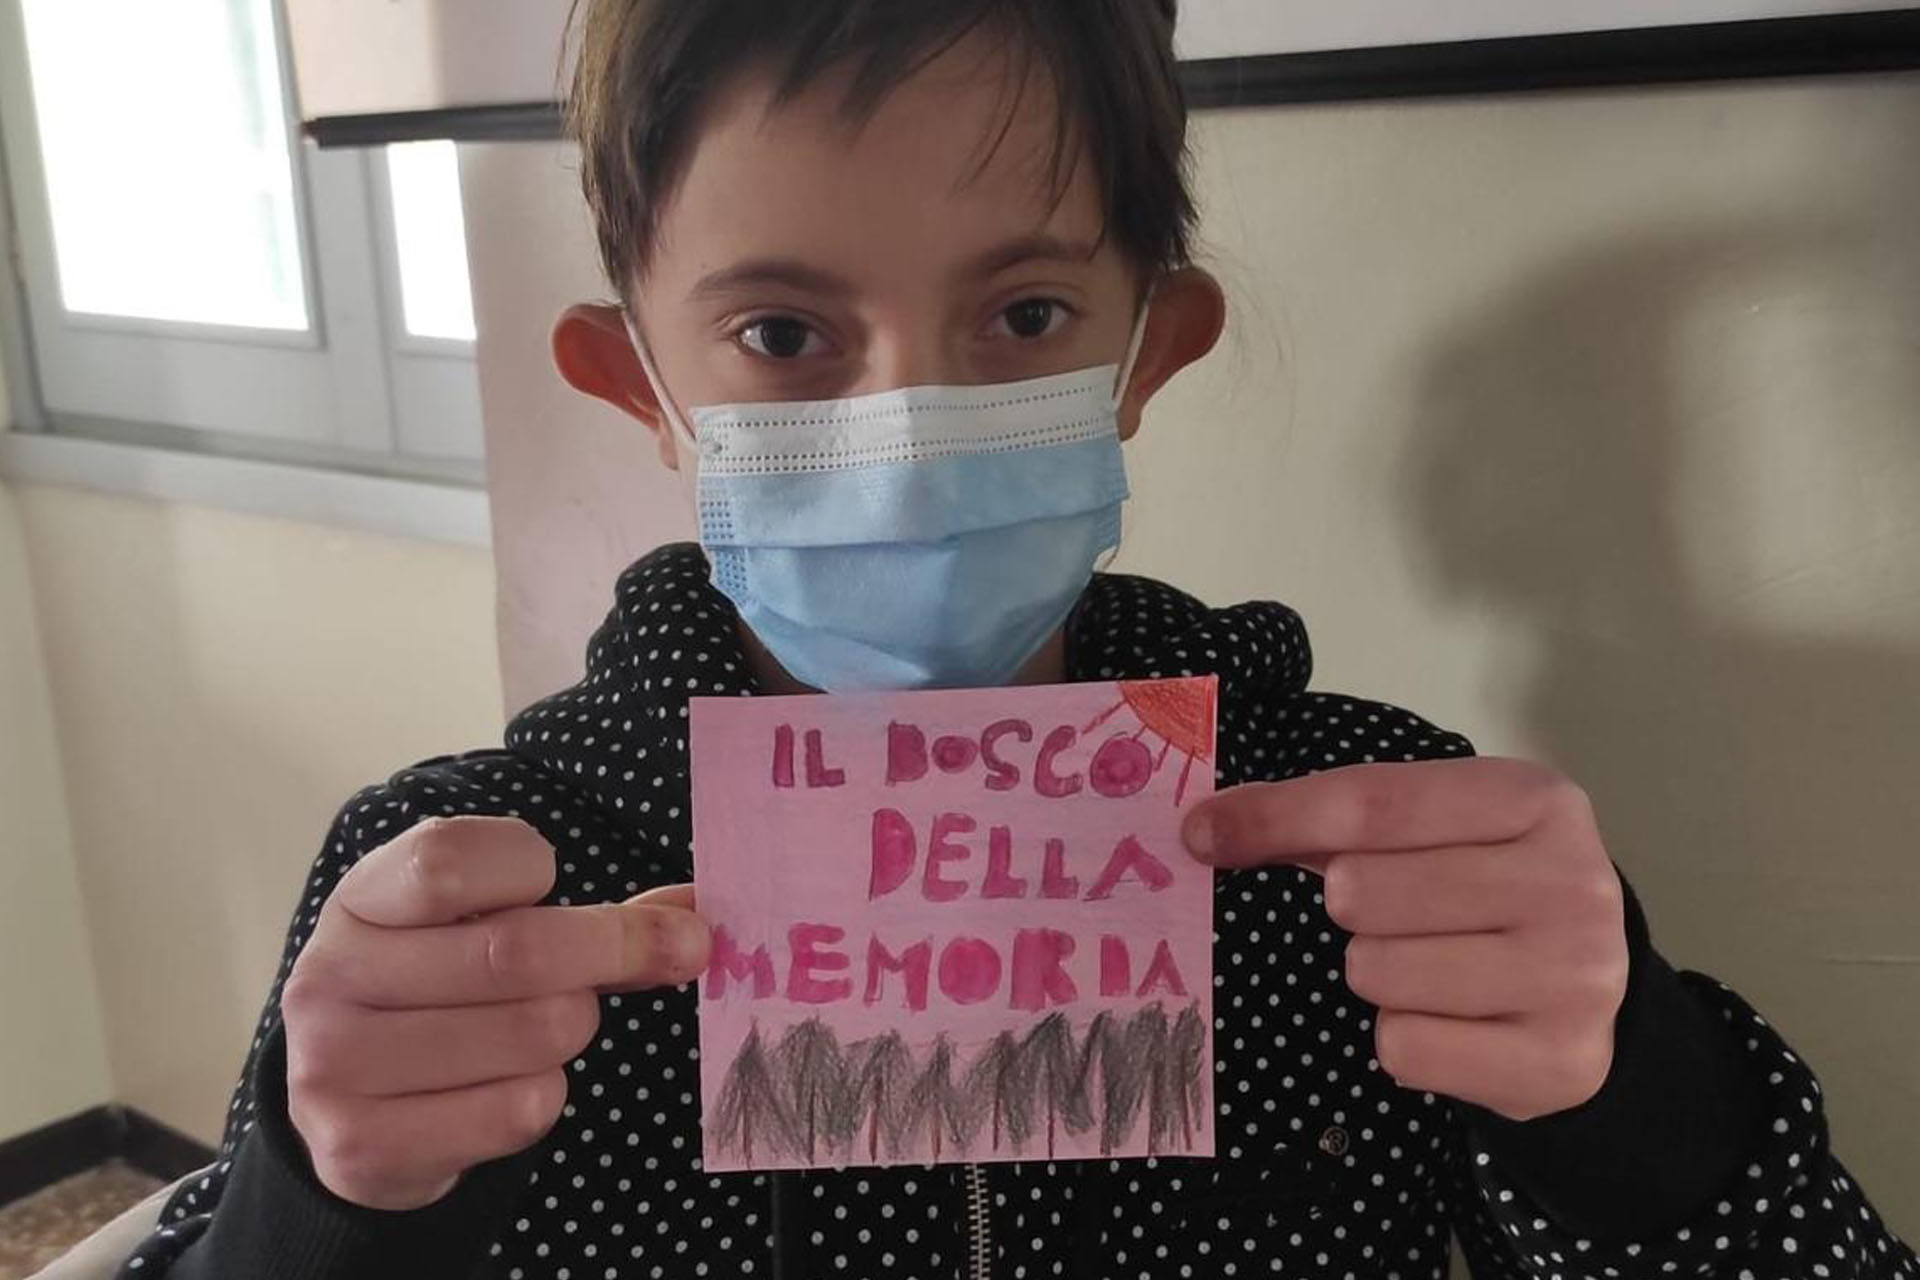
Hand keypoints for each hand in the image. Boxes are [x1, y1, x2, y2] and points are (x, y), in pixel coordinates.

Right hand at [283, 816, 709, 1209]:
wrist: (348, 1102)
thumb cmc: (441, 988)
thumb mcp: (486, 924)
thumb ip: (593, 915)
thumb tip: (697, 919)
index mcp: (360, 899)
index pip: (451, 860)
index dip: (530, 868)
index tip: (554, 886)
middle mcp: (329, 976)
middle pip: (518, 953)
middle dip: (608, 953)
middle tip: (652, 955)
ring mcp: (334, 1066)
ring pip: (535, 1034)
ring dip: (573, 1030)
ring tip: (542, 1028)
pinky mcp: (362, 1147)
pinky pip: (520, 1111)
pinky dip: (545, 1096)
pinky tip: (508, 1086)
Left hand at [1184, 758, 1627, 1121]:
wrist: (1594, 993)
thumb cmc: (1489, 892)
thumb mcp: (1433, 832)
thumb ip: (1329, 820)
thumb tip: (1207, 827)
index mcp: (1534, 801)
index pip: (1372, 802)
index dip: (1275, 818)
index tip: (1203, 835)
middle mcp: (1572, 882)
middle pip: (1364, 890)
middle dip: (1350, 910)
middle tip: (1390, 918)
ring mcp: (1577, 977)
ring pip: (1377, 972)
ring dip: (1375, 976)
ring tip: (1425, 969)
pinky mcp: (1559, 1062)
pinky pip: (1404, 1048)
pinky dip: (1403, 1040)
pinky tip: (1446, 1022)